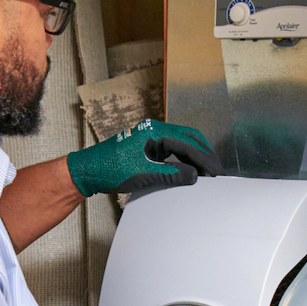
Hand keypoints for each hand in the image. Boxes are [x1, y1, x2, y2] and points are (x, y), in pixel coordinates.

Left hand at [66, 119, 223, 196]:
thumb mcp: (145, 174)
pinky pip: (172, 148)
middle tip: (217, 171)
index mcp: (155, 131)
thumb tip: (195, 176)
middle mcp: (155, 129)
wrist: (89, 171)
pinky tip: (189, 170)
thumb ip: (172, 174)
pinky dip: (184, 158)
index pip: (189, 144)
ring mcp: (151, 136)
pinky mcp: (147, 145)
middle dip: (205, 154)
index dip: (205, 159)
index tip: (216, 172)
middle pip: (189, 138)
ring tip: (207, 172)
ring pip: (182, 143)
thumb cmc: (111, 169)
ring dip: (195, 156)